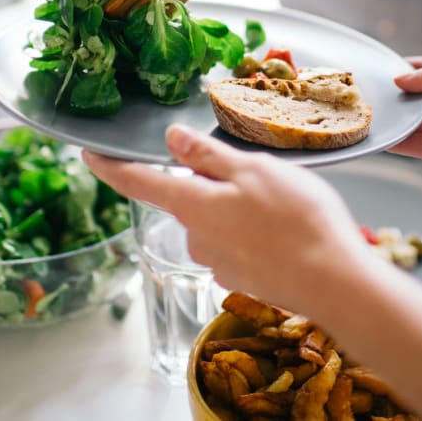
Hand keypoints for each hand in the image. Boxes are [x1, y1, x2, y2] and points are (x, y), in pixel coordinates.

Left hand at [82, 125, 374, 309]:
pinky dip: (256, 233)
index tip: (87, 153)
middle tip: (256, 171)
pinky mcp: (243, 278)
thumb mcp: (253, 170)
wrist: (333, 282)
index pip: (137, 182)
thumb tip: (170, 138)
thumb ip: (207, 156)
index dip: (109, 166)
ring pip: (217, 222)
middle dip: (212, 183)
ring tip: (284, 202)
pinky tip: (287, 230)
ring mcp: (219, 263)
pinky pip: (240, 244)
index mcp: (193, 205)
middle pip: (188, 199)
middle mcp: (196, 238)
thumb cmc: (297, 220)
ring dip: (239, 209)